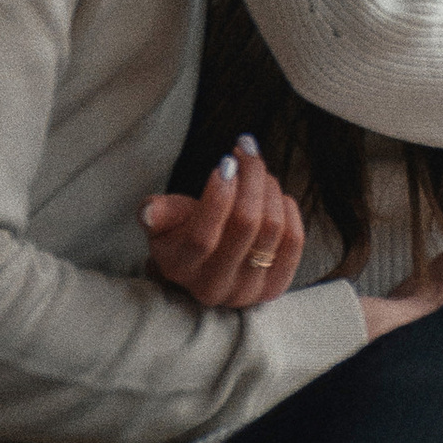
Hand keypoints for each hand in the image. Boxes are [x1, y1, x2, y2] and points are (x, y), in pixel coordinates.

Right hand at [142, 140, 304, 305]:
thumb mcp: (162, 221)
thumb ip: (156, 213)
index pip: (202, 237)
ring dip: (269, 188)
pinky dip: (287, 209)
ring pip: (272, 228)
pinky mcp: (275, 287)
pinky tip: (274, 194)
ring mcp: (248, 291)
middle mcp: (214, 286)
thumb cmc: (181, 234)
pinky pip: (294, 241)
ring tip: (257, 169)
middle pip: (245, 225)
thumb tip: (148, 212)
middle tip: (245, 152)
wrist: (206, 266)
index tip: (226, 162)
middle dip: (251, 178)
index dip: (218, 197)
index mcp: (180, 269)